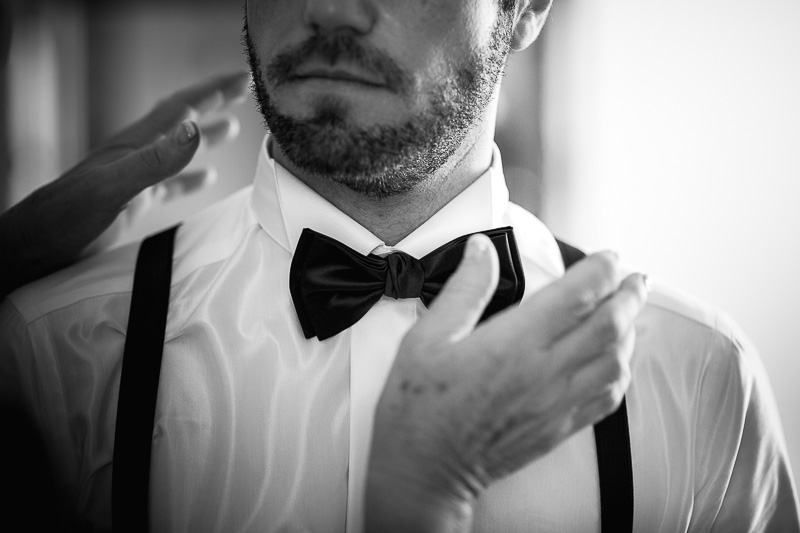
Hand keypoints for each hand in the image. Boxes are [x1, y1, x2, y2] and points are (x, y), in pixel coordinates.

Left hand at [0, 71, 249, 298]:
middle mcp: (137, 155)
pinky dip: (192, 177)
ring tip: (233, 129)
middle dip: (213, 102)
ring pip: (179, 150)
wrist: (36, 245)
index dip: (214, 90)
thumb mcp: (115, 187)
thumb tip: (194, 128)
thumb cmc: (68, 217)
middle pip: (182, 120)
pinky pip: (171, 183)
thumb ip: (155, 160)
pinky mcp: (133, 202)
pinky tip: (206, 179)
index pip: (182, 108)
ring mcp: (135, 178)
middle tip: (243, 91)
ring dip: (205, 136)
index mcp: (136, 145)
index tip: (244, 78)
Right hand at [365, 235, 647, 531]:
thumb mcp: (427, 338)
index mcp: (514, 343)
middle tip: (633, 278)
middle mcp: (546, 371)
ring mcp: (558, 402)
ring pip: (616, 360)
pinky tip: (617, 357)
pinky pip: (609, 396)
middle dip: (629, 296)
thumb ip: (463, 289)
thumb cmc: (420, 405)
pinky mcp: (561, 426)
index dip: (602, 269)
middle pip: (610, 326)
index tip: (607, 256)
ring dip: (630, 331)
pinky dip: (621, 370)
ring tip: (628, 310)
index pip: (578, 296)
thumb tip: (483, 248)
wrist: (427, 470)